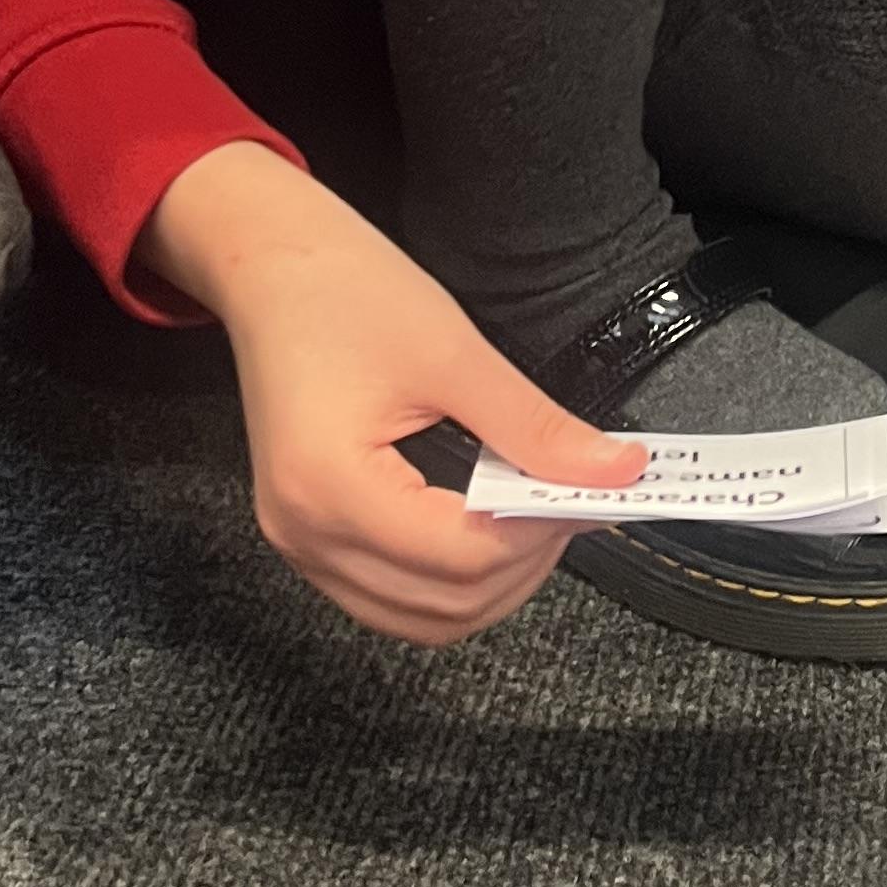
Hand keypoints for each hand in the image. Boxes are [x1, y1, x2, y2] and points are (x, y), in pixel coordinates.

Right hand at [138, 142, 644, 639]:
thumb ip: (536, 429)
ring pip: (419, 619)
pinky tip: (483, 528)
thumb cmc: (346, 294)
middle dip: (522, 564)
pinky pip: (389, 596)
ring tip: (532, 516)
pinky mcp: (307, 536)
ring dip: (488, 585)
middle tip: (571, 502)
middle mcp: (305, 532)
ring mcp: (299, 543)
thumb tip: (614, 472)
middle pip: (444, 606)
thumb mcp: (455, 355)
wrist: (272, 267)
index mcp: (331, 487)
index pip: (462, 557)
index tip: (589, 494)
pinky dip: (447, 581)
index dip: (538, 534)